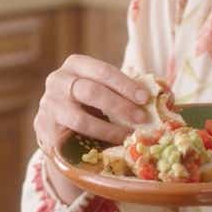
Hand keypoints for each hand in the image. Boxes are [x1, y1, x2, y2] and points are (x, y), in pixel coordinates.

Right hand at [34, 56, 150, 201]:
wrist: (58, 128)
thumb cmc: (89, 104)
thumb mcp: (104, 90)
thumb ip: (125, 90)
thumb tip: (166, 96)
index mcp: (76, 65)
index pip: (102, 70)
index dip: (125, 84)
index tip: (145, 97)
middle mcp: (58, 81)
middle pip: (91, 91)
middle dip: (120, 105)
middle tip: (142, 118)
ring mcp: (49, 106)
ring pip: (81, 118)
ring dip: (109, 129)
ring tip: (129, 136)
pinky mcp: (44, 130)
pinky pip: (72, 139)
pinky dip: (94, 143)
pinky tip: (110, 146)